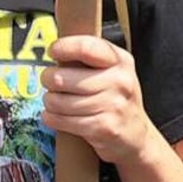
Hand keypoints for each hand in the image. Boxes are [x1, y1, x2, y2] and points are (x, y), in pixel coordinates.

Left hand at [41, 35, 153, 168]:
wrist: (135, 133)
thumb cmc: (114, 96)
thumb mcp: (109, 69)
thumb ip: (86, 56)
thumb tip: (53, 49)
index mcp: (120, 61)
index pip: (85, 47)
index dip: (62, 48)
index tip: (52, 52)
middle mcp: (120, 81)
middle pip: (61, 77)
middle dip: (47, 80)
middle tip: (50, 82)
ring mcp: (114, 106)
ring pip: (58, 101)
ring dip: (50, 102)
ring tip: (55, 101)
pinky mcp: (104, 128)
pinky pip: (63, 120)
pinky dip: (52, 118)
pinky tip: (56, 116)